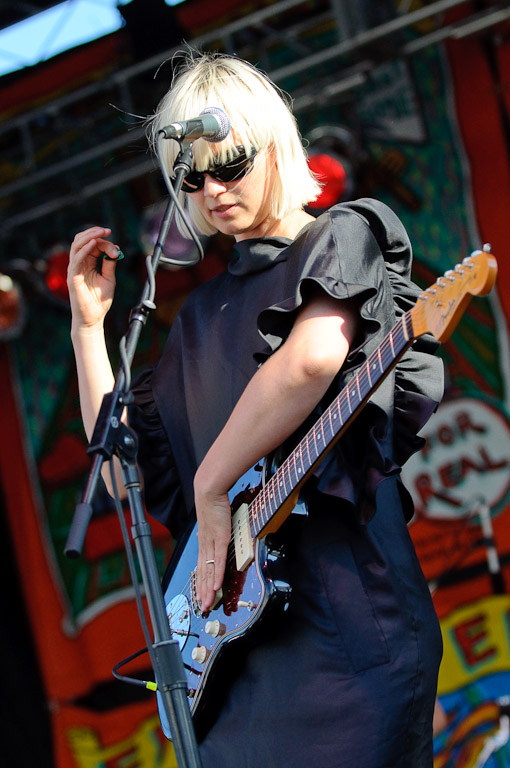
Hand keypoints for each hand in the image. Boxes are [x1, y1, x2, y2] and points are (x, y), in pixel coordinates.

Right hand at [68, 226, 121, 330]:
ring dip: (89, 236)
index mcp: (87, 264)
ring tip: (100, 232)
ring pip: (76, 246)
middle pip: (81, 241)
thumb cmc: (99, 301)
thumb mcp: (109, 278)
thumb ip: (110, 264)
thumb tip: (115, 249)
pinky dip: (84, 249)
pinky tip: (94, 244)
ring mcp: (74, 270)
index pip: (92, 245)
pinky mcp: (73, 277)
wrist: (93, 319)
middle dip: (94, 232)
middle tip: (107, 230)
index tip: (117, 248)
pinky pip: (76, 260)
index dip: (103, 241)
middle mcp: (78, 265)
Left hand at [194, 486, 231, 613]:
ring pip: (209, 571)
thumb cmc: (213, 504)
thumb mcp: (216, 522)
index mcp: (205, 543)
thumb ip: (218, 533)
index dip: (202, 584)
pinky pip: (218, 560)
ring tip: (207, 603)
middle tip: (203, 607)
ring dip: (208, 589)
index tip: (202, 595)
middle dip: (203, 592)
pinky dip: (217, 574)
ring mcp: (211, 544)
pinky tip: (217, 585)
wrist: (209, 491)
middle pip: (203, 574)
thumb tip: (221, 538)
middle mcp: (206, 546)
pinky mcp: (219, 539)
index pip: (202, 568)